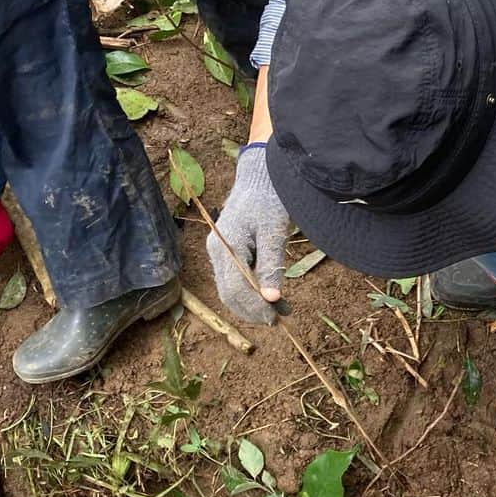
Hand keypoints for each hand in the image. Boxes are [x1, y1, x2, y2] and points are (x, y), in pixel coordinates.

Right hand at [206, 145, 288, 324]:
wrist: (259, 179)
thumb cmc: (269, 201)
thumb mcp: (274, 233)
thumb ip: (271, 267)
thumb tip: (272, 299)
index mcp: (227, 245)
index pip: (235, 288)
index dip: (255, 307)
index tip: (276, 317)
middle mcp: (217, 251)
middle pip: (229, 294)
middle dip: (252, 310)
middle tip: (278, 318)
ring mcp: (218, 253)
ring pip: (229, 291)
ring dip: (252, 305)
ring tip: (279, 309)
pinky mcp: (224, 254)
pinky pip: (233, 281)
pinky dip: (250, 293)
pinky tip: (270, 296)